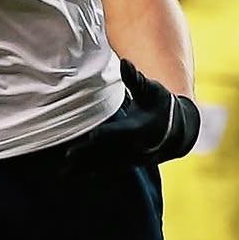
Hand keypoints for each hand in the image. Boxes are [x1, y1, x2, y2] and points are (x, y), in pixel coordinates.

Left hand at [71, 58, 200, 171]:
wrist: (175, 131)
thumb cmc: (159, 104)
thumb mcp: (151, 90)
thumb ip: (136, 79)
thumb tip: (125, 63)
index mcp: (141, 128)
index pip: (123, 132)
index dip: (109, 134)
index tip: (93, 135)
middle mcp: (136, 147)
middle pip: (110, 152)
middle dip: (90, 155)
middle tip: (68, 156)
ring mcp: (130, 158)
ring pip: (105, 165)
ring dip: (85, 169)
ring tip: (63, 173)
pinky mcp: (125, 164)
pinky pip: (105, 171)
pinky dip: (88, 174)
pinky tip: (70, 177)